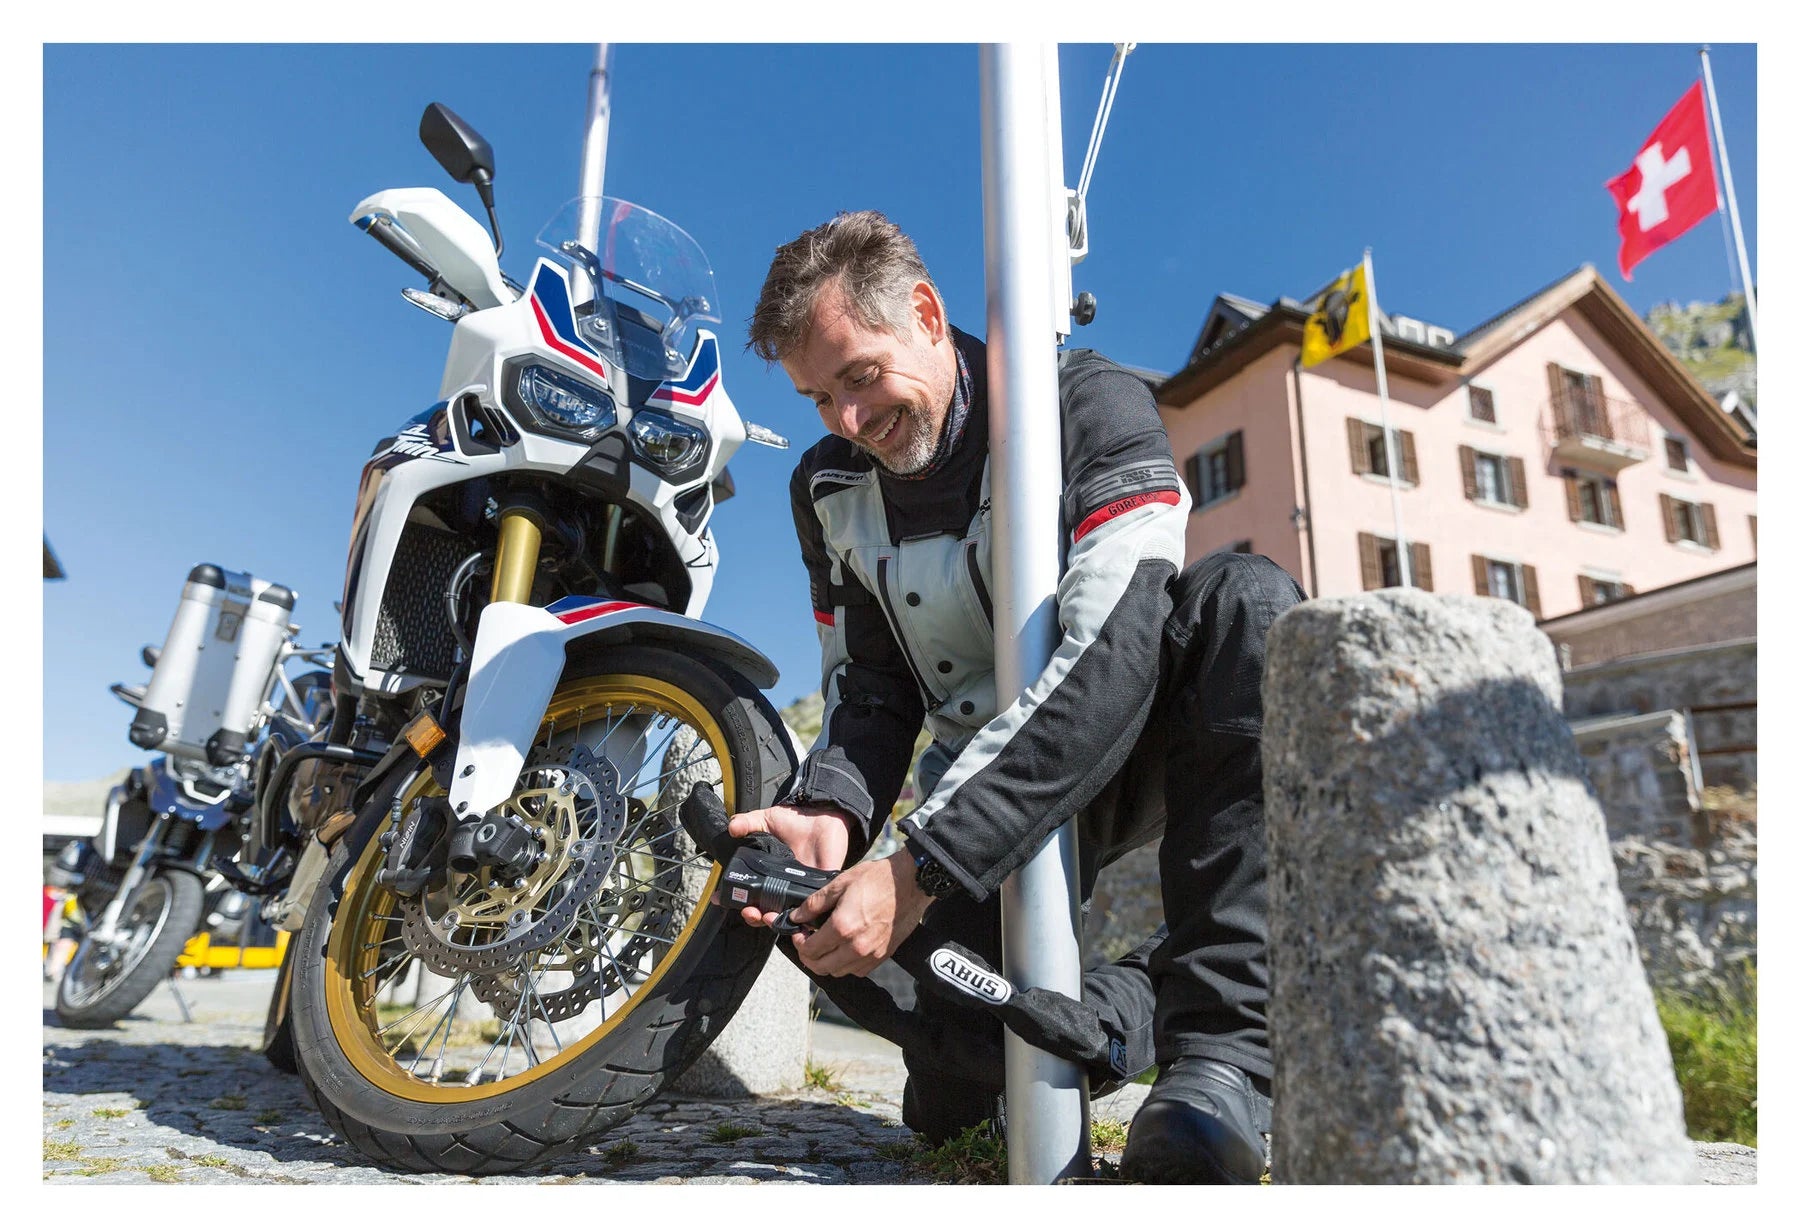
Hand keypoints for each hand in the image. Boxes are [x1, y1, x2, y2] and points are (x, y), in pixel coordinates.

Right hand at [724, 803, 852, 927]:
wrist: (823, 814)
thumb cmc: (796, 820)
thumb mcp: (767, 819)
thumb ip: (748, 822)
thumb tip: (732, 827)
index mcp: (766, 874)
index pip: (747, 894)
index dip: (733, 901)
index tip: (719, 900)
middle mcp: (781, 885)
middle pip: (764, 912)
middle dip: (753, 916)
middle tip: (749, 911)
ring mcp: (798, 890)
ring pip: (785, 916)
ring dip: (773, 921)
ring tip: (766, 915)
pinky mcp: (818, 890)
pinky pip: (811, 910)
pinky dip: (802, 916)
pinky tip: (793, 913)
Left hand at [786, 854, 931, 977]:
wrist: (911, 883)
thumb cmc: (879, 879)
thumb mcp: (840, 883)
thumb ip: (814, 903)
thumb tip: (797, 916)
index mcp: (843, 927)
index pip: (809, 949)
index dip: (798, 941)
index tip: (798, 932)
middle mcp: (856, 946)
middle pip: (821, 967)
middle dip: (808, 956)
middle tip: (807, 940)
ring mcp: (871, 954)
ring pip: (838, 972)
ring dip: (826, 962)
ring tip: (826, 944)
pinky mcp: (883, 956)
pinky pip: (857, 970)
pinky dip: (846, 964)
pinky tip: (845, 947)